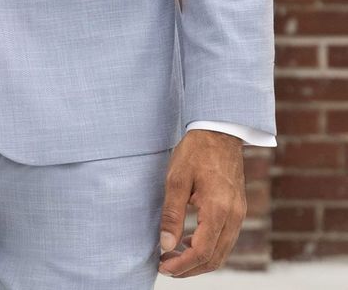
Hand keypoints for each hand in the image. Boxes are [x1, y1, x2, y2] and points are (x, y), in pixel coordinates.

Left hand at [157, 129, 245, 277]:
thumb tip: (165, 245)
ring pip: (221, 252)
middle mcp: (234, 216)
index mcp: (218, 208)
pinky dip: (208, 248)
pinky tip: (189, 242)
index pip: (202, 251)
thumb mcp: (177, 178)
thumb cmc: (196, 151)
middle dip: (189, 269)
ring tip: (173, 256)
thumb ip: (172, 214)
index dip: (182, 265)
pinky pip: (225, 240)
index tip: (162, 266)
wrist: (219, 131)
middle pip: (214, 258)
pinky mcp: (238, 210)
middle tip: (165, 266)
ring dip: (198, 261)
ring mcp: (238, 214)